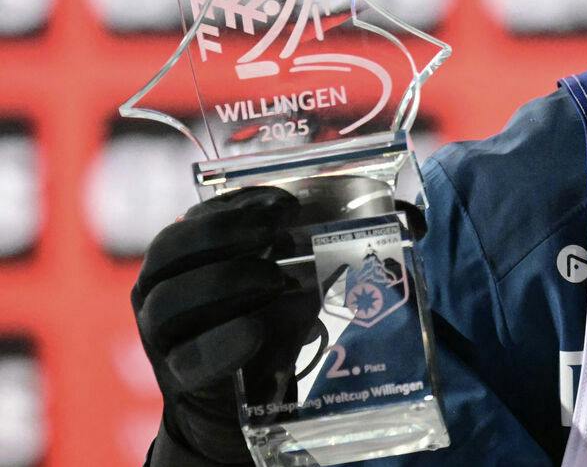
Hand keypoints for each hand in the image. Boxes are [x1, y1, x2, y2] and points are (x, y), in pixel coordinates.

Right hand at [134, 186, 300, 466]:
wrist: (247, 400)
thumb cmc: (273, 322)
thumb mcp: (294, 278)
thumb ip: (327, 245)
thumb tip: (407, 218)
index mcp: (187, 257)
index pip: (194, 216)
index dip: (235, 205)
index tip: (285, 203)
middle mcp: (163, 290)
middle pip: (169, 250)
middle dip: (223, 234)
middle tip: (276, 232)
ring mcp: (164, 337)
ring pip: (168, 302)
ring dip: (224, 282)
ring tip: (275, 279)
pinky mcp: (181, 380)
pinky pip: (191, 358)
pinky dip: (224, 342)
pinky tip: (256, 330)